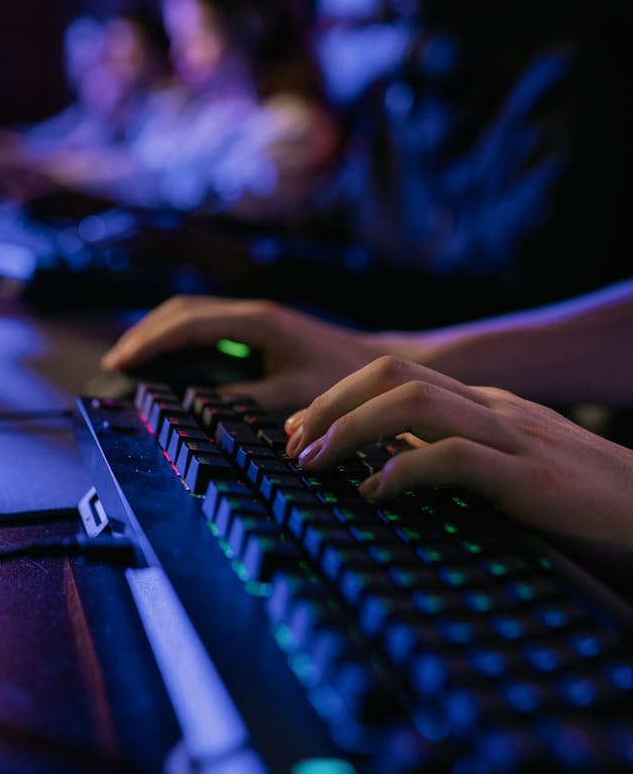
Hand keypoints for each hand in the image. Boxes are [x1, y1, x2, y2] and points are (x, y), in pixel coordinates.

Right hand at [101, 295, 381, 409]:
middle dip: (145, 333)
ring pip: (192, 313)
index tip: (122, 362)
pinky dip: (178, 337)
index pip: (189, 324)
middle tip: (115, 363)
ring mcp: (254, 317)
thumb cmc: (345, 380)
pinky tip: (168, 358)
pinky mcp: (258, 328)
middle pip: (182, 310)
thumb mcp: (295, 395)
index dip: (151, 342)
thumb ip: (248, 401)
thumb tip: (199, 408)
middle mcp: (251, 313)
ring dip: (158, 332)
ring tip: (131, 359)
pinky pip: (206, 324)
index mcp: (257, 323)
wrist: (381, 365)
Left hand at [285, 355, 632, 545]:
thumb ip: (458, 458)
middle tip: (290, 441)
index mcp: (486, 405)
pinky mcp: (531, 477)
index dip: (339, 396)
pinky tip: (373, 494)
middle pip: (394, 374)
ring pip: (415, 402)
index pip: (398, 375)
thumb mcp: (511, 468)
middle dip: (331, 402)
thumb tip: (392, 464)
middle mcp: (494, 407)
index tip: (299, 428)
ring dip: (351, 427)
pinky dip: (404, 470)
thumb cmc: (585, 502)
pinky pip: (455, 458)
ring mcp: (514, 436)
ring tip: (313, 462)